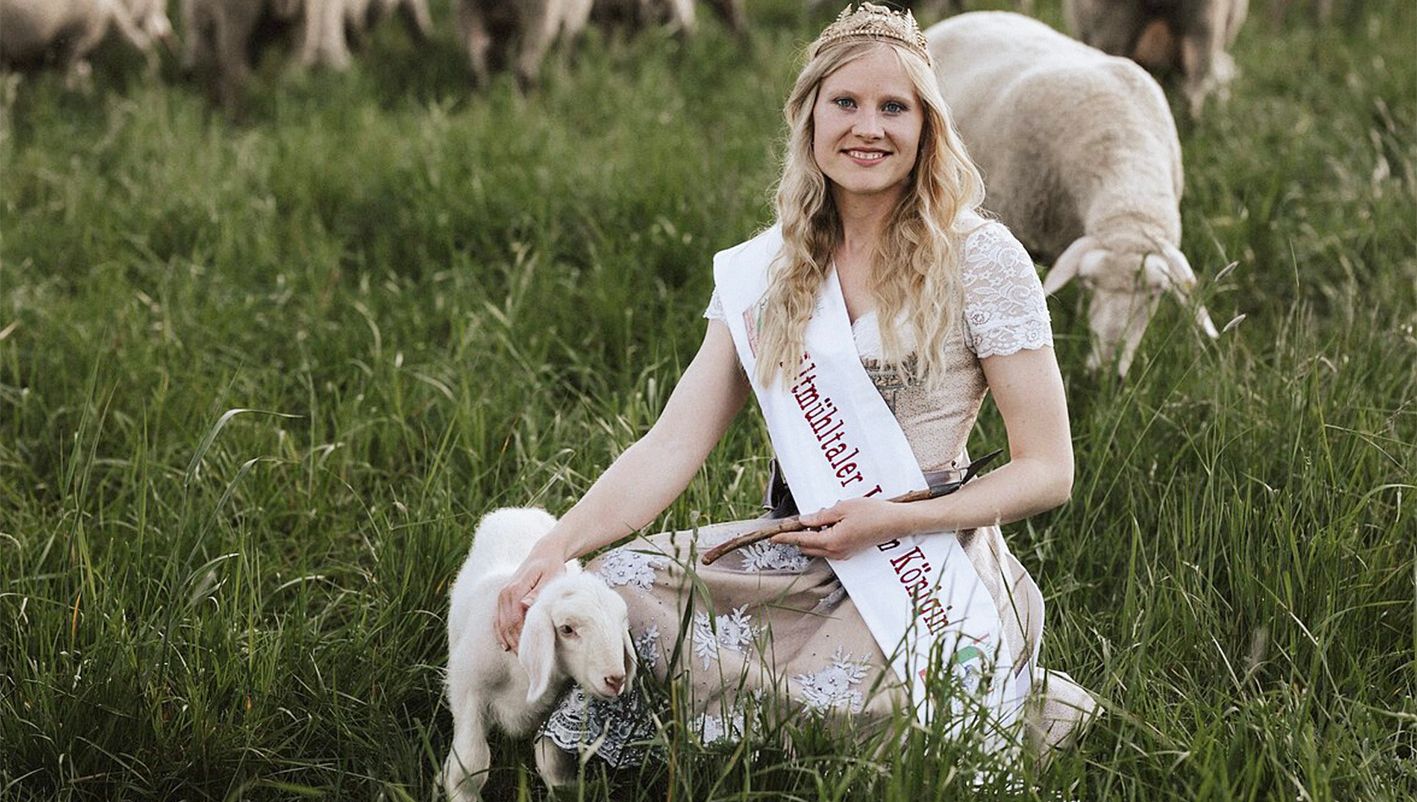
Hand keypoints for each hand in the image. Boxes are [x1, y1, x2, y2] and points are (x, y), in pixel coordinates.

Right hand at [494, 545, 568, 653]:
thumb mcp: (551, 577)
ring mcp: (501, 596)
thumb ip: (539, 593)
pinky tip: (507, 646)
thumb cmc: (552, 567)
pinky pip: (498, 620)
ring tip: (520, 656)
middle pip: (506, 626)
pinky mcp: (502, 599)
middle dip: (516, 643)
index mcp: (515, 589)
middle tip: (528, 660)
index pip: (514, 621)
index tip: (533, 651)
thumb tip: (526, 605)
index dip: (522, 638)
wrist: (544, 554)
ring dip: (508, 641)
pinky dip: (501, 634)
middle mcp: (504, 593)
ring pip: (500, 625)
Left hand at [771, 497, 909, 559]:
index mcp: (832, 541)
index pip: (801, 539)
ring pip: (817, 548)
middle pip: (806, 547)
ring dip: (810, 537)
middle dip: (796, 537)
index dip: (785, 537)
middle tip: (791, 522)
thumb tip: (804, 520)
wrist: (895, 522)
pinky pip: (827, 548)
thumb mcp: (843, 509)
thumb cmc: (872, 513)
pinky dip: (821, 538)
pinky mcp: (849, 552)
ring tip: (814, 520)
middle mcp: (836, 552)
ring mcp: (843, 554)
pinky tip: (827, 525)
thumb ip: (820, 516)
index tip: (772, 536)